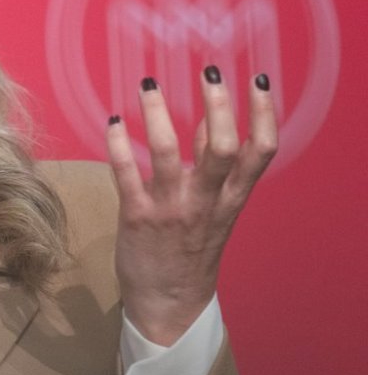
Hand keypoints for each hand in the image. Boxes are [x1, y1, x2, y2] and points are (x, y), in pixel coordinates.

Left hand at [106, 67, 276, 345]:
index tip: (259, 81)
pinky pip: (124, 173)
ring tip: (148, 84)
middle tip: (210, 72)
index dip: (263, 115)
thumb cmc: (191, 248)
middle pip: (221, 148)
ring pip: (167, 154)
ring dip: (157, 115)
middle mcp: (205, 201)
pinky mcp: (136, 216)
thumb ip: (211, 168)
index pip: (260, 153)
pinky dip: (117, 143)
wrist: (169, 301)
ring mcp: (170, 208)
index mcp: (231, 198)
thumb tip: (207, 123)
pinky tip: (112, 121)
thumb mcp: (215, 209)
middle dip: (218, 106)